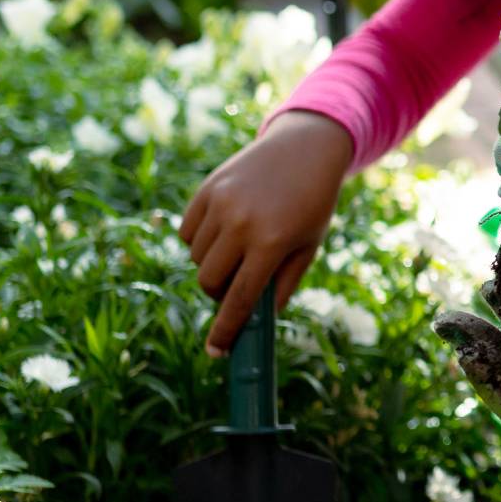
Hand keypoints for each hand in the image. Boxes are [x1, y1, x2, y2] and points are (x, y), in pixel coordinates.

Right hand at [183, 110, 353, 354]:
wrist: (305, 147)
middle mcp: (242, 223)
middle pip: (209, 282)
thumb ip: (283, 285)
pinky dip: (200, 241)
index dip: (226, 331)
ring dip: (213, 264)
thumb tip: (257, 322)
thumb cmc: (313, 202)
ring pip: (197, 258)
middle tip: (239, 284)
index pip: (241, 299)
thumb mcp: (308, 246)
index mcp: (272, 242)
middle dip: (220, 293)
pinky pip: (187, 233)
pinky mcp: (206, 189)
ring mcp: (220, 203)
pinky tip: (224, 229)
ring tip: (240, 248)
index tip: (216, 353)